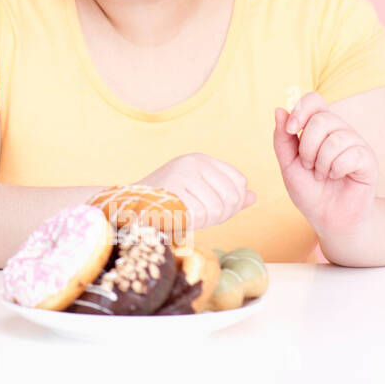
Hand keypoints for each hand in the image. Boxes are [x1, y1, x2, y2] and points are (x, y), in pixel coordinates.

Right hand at [137, 153, 256, 233]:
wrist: (132, 206)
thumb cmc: (168, 203)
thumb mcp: (200, 194)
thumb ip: (225, 195)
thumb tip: (253, 197)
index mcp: (202, 160)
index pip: (239, 181)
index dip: (233, 202)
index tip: (216, 209)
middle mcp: (194, 161)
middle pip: (232, 197)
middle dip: (221, 215)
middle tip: (202, 217)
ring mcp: (183, 172)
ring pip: (217, 208)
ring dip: (205, 221)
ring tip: (188, 216)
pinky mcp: (173, 187)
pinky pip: (199, 214)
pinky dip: (193, 223)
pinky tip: (181, 218)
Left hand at [273, 91, 377, 237]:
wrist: (327, 218)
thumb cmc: (308, 190)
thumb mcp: (287, 163)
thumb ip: (282, 138)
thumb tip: (279, 110)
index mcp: (320, 128)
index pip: (314, 100)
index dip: (300, 109)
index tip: (291, 130)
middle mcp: (340, 131)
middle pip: (322, 119)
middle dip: (307, 147)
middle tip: (308, 165)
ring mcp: (357, 144)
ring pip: (336, 137)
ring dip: (321, 162)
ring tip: (321, 175)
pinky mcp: (369, 160)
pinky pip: (351, 154)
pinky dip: (336, 169)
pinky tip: (337, 177)